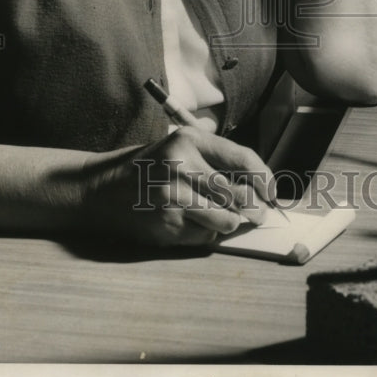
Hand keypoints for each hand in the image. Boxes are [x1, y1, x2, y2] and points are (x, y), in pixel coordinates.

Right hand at [77, 127, 276, 246]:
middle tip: (260, 214)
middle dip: (256, 208)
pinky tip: (195, 223)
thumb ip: (218, 161)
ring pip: (227, 220)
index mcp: (190, 140)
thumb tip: (261, 185)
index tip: (272, 191)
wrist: (104, 189)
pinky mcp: (167, 225)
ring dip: (231, 223)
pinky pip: (205, 236)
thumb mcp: (182, 147)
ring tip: (225, 218)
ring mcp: (173, 198)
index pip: (244, 159)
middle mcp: (182, 166)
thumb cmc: (152, 166)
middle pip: (240, 194)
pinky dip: (208, 233)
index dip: (266, 178)